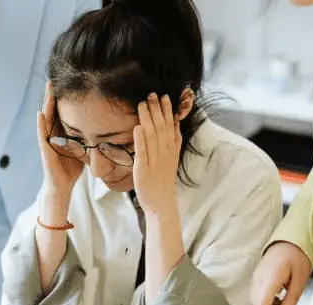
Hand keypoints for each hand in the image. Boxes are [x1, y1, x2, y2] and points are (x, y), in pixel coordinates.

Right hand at [37, 81, 84, 197]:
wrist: (62, 186)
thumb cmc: (71, 169)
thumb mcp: (83, 149)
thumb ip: (89, 139)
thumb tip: (107, 131)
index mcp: (62, 132)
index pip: (62, 111)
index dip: (64, 97)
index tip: (68, 82)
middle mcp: (53, 133)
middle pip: (53, 110)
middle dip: (53, 95)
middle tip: (54, 78)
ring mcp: (48, 140)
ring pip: (46, 118)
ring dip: (46, 104)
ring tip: (48, 89)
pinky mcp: (45, 149)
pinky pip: (42, 134)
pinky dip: (41, 124)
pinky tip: (40, 113)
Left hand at [133, 93, 180, 214]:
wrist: (160, 202)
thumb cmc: (163, 180)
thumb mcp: (171, 159)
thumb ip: (173, 141)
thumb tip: (174, 122)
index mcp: (172, 151)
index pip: (171, 127)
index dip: (168, 112)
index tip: (165, 97)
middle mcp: (165, 154)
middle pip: (161, 128)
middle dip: (157, 110)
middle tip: (152, 94)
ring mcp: (155, 161)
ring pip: (152, 136)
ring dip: (148, 119)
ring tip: (143, 104)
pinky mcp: (143, 169)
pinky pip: (143, 152)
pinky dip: (140, 139)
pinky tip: (138, 127)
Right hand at [251, 241, 312, 304]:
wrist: (289, 240)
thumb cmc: (297, 256)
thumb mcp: (300, 279)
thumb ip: (292, 298)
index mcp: (270, 279)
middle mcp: (259, 279)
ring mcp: (256, 278)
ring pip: (257, 303)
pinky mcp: (258, 278)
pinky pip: (259, 296)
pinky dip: (267, 303)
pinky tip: (280, 300)